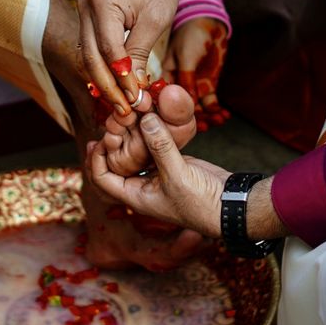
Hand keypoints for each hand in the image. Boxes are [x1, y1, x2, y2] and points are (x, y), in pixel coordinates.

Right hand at [77, 0, 216, 113]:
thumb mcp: (155, 22)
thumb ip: (140, 54)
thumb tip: (135, 89)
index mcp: (103, 2)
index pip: (108, 50)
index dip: (121, 78)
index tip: (135, 99)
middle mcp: (86, 5)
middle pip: (90, 56)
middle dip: (107, 87)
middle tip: (124, 110)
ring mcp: (83, 11)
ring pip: (87, 56)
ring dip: (103, 81)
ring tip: (121, 103)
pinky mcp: (87, 18)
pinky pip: (90, 48)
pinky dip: (103, 68)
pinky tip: (115, 86)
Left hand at [89, 112, 229, 236]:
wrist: (229, 206)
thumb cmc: (201, 202)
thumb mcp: (177, 175)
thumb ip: (160, 146)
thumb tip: (145, 119)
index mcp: (135, 196)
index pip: (102, 179)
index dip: (95, 160)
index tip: (100, 140)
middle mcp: (142, 186)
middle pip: (114, 166)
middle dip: (108, 148)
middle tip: (107, 127)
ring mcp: (158, 174)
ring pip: (135, 154)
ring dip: (130, 137)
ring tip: (125, 118)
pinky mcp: (173, 164)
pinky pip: (155, 147)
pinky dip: (150, 134)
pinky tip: (149, 119)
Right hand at [163, 18, 230, 131]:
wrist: (210, 23)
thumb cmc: (192, 34)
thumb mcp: (186, 56)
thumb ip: (185, 78)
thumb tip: (184, 100)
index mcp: (166, 77)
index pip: (164, 100)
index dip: (169, 114)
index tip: (178, 125)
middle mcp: (177, 85)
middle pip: (182, 109)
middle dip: (192, 120)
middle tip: (204, 127)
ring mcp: (193, 86)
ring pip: (198, 109)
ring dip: (207, 117)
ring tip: (217, 122)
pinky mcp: (207, 85)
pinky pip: (211, 103)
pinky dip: (217, 110)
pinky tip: (225, 116)